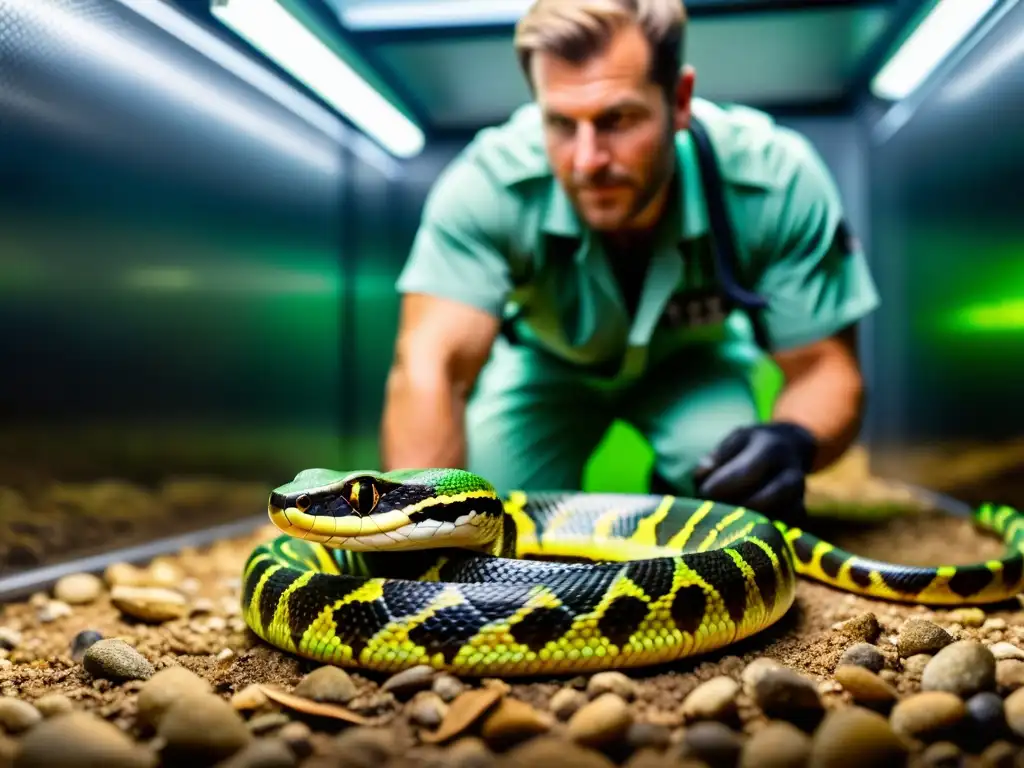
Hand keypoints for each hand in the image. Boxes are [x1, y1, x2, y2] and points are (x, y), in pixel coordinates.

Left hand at [692, 423, 816, 522]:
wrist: (791, 446)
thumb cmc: (752, 445)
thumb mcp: (734, 439)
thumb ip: (717, 456)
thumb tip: (702, 477)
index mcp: (771, 448)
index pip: (745, 472)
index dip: (720, 487)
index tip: (702, 493)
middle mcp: (791, 473)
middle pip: (764, 500)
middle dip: (734, 509)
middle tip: (714, 511)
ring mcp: (799, 496)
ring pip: (778, 518)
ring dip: (749, 524)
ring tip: (729, 521)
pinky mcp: (800, 513)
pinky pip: (785, 529)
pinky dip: (765, 532)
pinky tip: (745, 527)